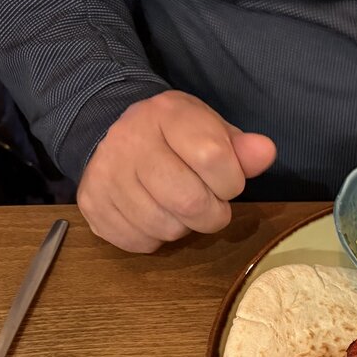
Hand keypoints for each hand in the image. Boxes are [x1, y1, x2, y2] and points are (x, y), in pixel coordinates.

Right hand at [77, 91, 275, 252]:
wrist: (112, 135)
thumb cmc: (175, 137)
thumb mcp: (211, 131)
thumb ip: (241, 148)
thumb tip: (265, 152)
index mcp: (167, 114)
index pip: (214, 158)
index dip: (231, 181)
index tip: (226, 180)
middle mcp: (130, 141)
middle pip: (189, 202)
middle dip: (211, 214)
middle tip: (208, 204)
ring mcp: (105, 175)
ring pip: (165, 228)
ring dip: (182, 227)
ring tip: (176, 205)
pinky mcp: (91, 206)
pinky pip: (139, 242)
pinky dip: (154, 238)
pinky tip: (151, 213)